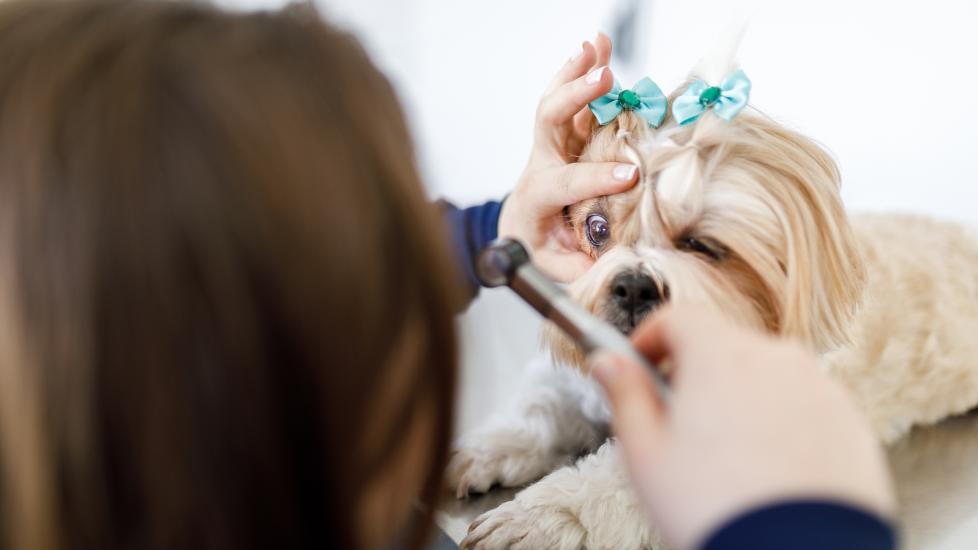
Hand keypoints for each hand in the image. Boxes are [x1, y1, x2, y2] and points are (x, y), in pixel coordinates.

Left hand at [498, 34, 638, 281]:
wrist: (521, 228)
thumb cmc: (540, 249)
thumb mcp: (555, 269)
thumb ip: (580, 269)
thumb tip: (612, 267)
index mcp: (537, 196)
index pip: (564, 181)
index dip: (597, 177)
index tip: (630, 175)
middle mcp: (542, 163)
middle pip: (548, 121)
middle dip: (574, 97)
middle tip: (603, 78)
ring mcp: (554, 144)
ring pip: (558, 101)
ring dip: (576, 72)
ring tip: (595, 46)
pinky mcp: (568, 135)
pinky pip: (574, 99)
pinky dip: (584, 70)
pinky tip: (599, 46)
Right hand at [590, 307, 895, 549]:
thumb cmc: (714, 509)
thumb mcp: (646, 454)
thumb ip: (625, 396)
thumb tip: (608, 364)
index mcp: (721, 357)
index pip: (680, 317)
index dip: (651, 337)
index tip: (640, 363)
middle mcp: (776, 359)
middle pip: (724, 347)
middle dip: (696, 374)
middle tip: (677, 423)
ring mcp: (821, 390)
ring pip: (767, 379)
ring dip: (741, 400)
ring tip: (726, 459)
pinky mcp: (851, 425)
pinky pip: (804, 409)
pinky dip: (782, 426)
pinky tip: (766, 471)